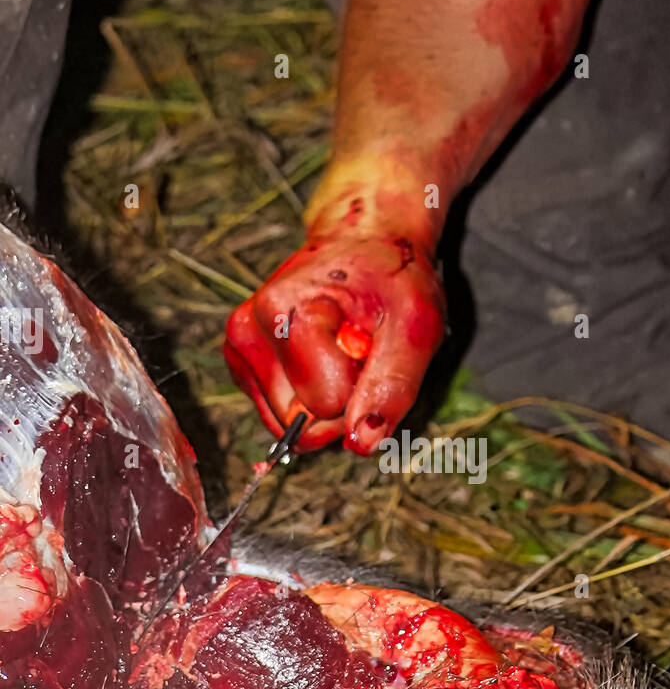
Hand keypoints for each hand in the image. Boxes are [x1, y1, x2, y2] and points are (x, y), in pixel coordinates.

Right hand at [224, 231, 444, 453]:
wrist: (362, 245)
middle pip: (302, 424)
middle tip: (357, 352)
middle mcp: (247, 330)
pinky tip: (319, 357)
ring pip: (287, 425)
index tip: (371, 346)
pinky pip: (277, 416)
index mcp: (284, 313)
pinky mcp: (239, 362)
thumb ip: (391, 387)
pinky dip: (305, 397)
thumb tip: (361, 444)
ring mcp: (237, 347)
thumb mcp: (414, 326)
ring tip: (339, 352)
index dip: (362, 388)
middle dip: (341, 401)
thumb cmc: (391, 280)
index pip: (328, 404)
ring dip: (324, 402)